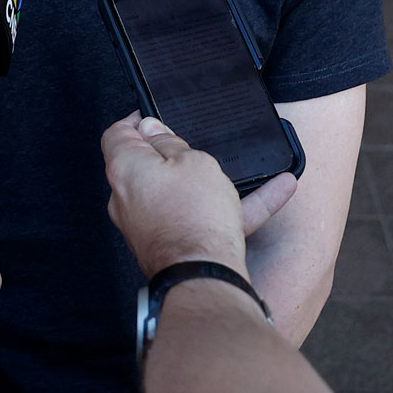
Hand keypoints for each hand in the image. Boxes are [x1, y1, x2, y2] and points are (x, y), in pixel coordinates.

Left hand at [103, 114, 292, 278]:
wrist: (203, 275)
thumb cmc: (194, 215)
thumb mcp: (192, 160)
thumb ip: (170, 142)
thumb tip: (152, 130)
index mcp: (125, 169)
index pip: (117, 135)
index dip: (137, 121)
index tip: (156, 117)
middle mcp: (126, 198)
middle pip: (145, 165)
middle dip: (173, 153)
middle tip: (197, 144)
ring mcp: (145, 224)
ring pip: (180, 193)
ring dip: (211, 182)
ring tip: (249, 170)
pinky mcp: (168, 244)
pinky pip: (201, 217)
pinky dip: (232, 207)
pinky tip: (274, 191)